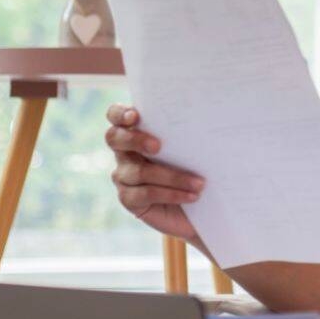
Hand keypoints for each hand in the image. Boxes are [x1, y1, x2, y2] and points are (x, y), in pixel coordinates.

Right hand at [105, 102, 204, 243]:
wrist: (204, 205)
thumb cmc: (198, 167)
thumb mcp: (195, 147)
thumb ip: (188, 132)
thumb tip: (205, 117)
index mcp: (136, 131)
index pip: (116, 116)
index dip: (120, 114)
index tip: (135, 116)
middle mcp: (124, 151)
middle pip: (114, 138)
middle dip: (135, 139)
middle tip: (158, 146)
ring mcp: (123, 176)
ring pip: (139, 171)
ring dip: (172, 176)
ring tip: (199, 183)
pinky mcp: (129, 199)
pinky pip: (146, 194)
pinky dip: (171, 194)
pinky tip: (192, 196)